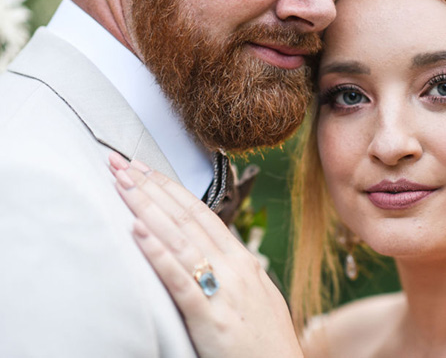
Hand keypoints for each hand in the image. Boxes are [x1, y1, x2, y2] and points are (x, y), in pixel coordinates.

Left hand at [108, 152, 302, 357]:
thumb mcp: (256, 295)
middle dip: (152, 187)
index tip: (146, 169)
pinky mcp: (209, 316)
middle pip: (187, 218)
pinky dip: (157, 253)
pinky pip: (179, 279)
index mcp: (244, 260)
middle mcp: (234, 266)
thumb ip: (233, 271)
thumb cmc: (267, 341)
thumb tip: (211, 253)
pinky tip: (137, 232)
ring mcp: (223, 288)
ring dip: (147, 208)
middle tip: (122, 163)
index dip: (172, 188)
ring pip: (179, 239)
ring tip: (122, 184)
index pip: (202, 213)